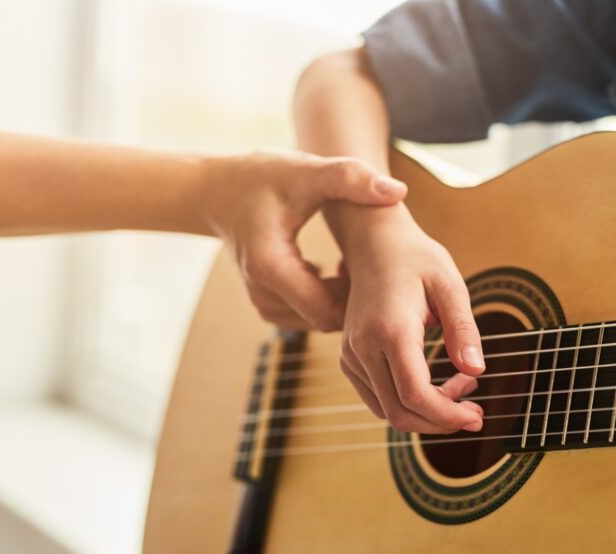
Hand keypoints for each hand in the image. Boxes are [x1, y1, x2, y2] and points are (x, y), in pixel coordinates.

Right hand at [200, 151, 405, 330]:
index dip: (360, 296)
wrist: (217, 191)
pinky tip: (337, 269)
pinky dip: (327, 299)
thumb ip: (350, 178)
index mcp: (270, 267)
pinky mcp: (269, 306)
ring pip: (319, 321)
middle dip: (354, 299)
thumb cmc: (260, 178)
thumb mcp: (306, 170)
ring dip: (342, 300)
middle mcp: (262, 294)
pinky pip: (309, 316)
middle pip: (326, 320)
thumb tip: (398, 191)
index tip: (374, 263)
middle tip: (370, 262)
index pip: (329, 311)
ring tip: (352, 262)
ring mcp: (264, 305)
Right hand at [337, 206, 484, 433]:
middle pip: (399, 412)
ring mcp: (351, 356)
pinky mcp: (350, 359)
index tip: (477, 417)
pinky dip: (409, 402)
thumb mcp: (450, 286)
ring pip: (387, 412)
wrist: (374, 243)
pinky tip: (437, 383)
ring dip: (427, 412)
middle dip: (441, 422)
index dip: (447, 416)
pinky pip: (379, 399)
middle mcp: (362, 347)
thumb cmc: (416, 259)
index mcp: (389, 329)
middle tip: (476, 411)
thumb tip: (477, 369)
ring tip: (462, 385)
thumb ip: (464, 329)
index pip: (415, 394)